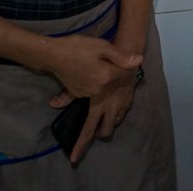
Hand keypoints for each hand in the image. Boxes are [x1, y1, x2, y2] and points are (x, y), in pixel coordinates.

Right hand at [41, 36, 140, 162]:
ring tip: (98, 136)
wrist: (53, 54)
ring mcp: (87, 95)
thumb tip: (139, 61)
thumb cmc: (78, 48)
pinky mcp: (78, 94)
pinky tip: (94, 117)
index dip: (129, 70)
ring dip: (94, 130)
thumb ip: (121, 56)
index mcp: (106, 79)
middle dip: (101, 133)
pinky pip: (87, 108)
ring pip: (92, 119)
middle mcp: (98, 92)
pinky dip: (92, 114)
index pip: (124, 78)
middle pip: (103, 120)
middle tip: (95, 145)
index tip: (134, 66)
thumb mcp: (102, 47)